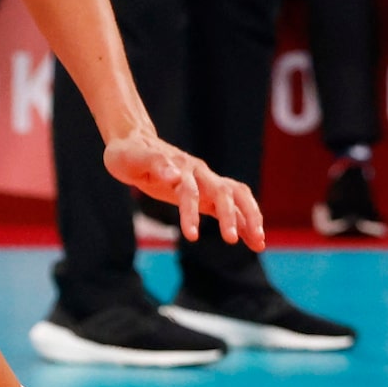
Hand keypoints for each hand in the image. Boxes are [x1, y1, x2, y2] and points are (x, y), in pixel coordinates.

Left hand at [104, 130, 265, 249]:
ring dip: (248, 217)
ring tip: (258, 242)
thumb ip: (155, 164)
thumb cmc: (129, 153)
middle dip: (230, 216)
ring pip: (236, 196)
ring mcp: (205, 181)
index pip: (189, 191)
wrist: (133, 144)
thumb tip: (175, 176)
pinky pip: (231, 206)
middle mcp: (199, 173)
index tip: (190, 236)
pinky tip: (253, 240)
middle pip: (223, 191)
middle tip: (232, 240)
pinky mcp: (205, 192)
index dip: (190, 212)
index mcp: (180, 166)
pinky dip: (245, 221)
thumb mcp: (133, 157)